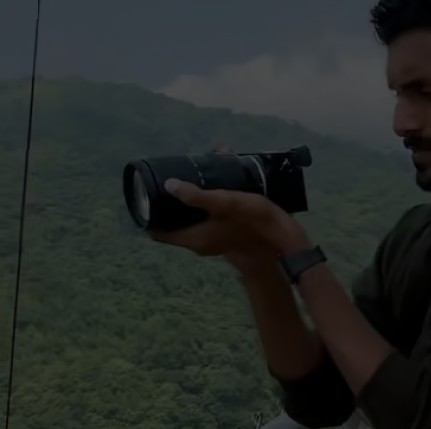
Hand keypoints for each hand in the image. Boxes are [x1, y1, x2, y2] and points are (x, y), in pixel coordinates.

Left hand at [149, 146, 307, 269]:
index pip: (158, 233)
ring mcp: (212, 241)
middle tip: (167, 183)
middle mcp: (199, 243)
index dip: (150, 215)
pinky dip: (201, 208)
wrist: (283, 239)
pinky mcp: (225, 235)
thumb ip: (197, 195)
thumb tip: (169, 184)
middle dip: (169, 205)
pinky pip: (203, 221)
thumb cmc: (253, 221)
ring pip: (189, 222)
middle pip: (173, 225)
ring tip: (187, 182)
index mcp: (194, 239)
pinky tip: (208, 191)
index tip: (148, 195)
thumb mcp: (225, 203)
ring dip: (186, 205)